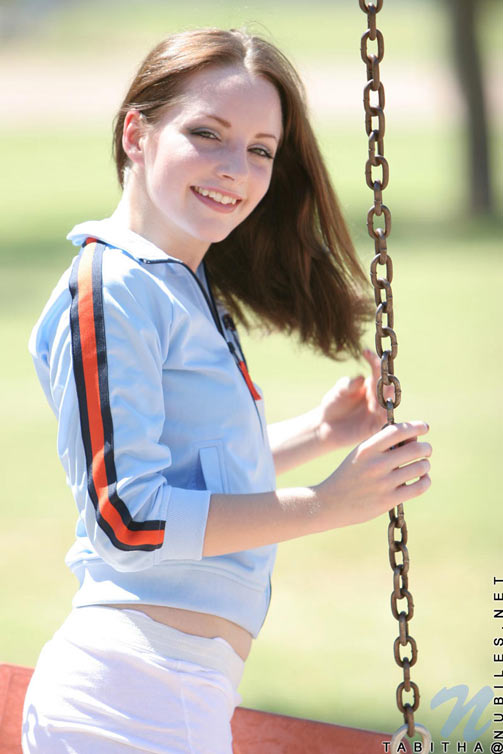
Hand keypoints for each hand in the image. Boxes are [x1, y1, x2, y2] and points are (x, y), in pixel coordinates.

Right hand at [315, 421, 431, 528]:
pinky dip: (425, 481)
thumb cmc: (349, 475)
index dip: (416, 427)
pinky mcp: (389, 500)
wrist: (330, 503)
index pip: (399, 431)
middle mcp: (376, 464)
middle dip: (426, 448)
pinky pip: (419, 487)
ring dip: (425, 465)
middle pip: (415, 449)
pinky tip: (422, 479)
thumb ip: (381, 445)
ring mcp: (383, 483)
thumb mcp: (359, 454)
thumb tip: (413, 439)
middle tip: (426, 450)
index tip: (424, 428)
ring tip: (423, 466)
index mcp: (367, 448)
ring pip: (420, 467)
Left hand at [316, 349, 393, 451]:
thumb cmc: (333, 404)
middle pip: (386, 385)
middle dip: (385, 379)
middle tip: (379, 374)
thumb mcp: (339, 390)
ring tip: (382, 389)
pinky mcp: (375, 426)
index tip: (366, 351)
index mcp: (370, 385)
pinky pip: (385, 420)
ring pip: (388, 401)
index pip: (377, 370)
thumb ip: (348, 384)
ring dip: (386, 395)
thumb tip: (361, 378)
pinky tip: (381, 409)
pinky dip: (385, 414)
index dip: (374, 360)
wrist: (324, 425)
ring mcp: (377, 412)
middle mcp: (377, 397)